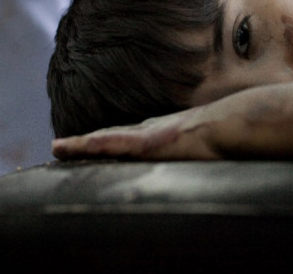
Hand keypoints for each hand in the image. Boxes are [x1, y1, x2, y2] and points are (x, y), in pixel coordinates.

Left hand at [52, 108, 221, 160]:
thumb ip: (201, 153)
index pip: (131, 138)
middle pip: (112, 136)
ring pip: (105, 139)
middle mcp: (151, 131)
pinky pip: (112, 143)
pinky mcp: (147, 141)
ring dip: (81, 145)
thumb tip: (209, 166)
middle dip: (88, 143)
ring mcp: (148, 134)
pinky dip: (91, 145)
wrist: (234, 126)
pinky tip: (71, 147)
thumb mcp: (210, 147)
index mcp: (165, 134)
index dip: (111, 141)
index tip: (94, 146)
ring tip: (58, 149)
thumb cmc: (228, 136)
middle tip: (63, 148)